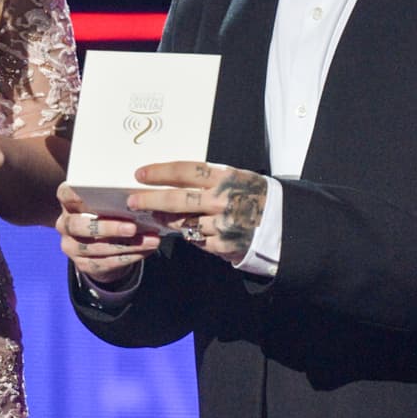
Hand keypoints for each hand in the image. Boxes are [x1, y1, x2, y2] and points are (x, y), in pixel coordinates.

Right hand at [56, 182, 160, 284]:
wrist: (103, 246)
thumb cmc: (108, 214)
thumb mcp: (107, 204)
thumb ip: (115, 200)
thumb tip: (142, 199)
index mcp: (68, 203)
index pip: (65, 194)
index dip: (75, 195)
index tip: (94, 193)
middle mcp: (64, 224)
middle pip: (79, 225)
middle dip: (107, 227)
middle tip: (132, 227)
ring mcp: (71, 246)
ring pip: (95, 247)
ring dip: (126, 245)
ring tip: (150, 240)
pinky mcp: (83, 264)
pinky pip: (106, 263)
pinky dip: (129, 257)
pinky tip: (145, 250)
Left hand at [126, 161, 267, 266]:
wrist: (284, 225)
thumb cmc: (255, 196)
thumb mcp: (238, 178)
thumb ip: (210, 178)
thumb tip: (172, 177)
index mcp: (227, 178)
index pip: (187, 171)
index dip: (160, 172)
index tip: (140, 174)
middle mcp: (224, 201)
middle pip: (178, 200)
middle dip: (150, 200)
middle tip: (132, 200)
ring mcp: (223, 225)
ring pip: (182, 223)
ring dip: (164, 220)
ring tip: (153, 215)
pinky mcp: (223, 246)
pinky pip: (195, 240)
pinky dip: (185, 234)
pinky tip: (178, 229)